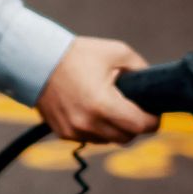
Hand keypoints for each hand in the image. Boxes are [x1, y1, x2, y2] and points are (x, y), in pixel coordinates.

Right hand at [36, 37, 159, 143]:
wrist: (37, 60)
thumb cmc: (78, 54)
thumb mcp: (116, 52)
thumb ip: (140, 68)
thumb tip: (153, 84)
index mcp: (103, 104)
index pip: (139, 126)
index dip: (153, 121)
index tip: (155, 114)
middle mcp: (88, 123)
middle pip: (126, 137)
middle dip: (135, 125)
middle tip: (136, 109)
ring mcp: (74, 131)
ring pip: (108, 140)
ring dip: (115, 129)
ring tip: (112, 107)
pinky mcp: (64, 134)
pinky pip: (91, 138)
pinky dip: (97, 129)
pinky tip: (93, 110)